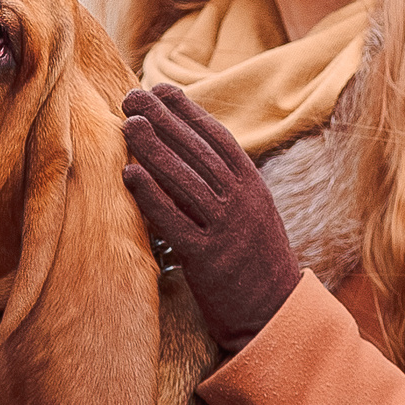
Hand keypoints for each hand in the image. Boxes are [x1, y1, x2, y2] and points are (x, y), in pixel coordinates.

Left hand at [121, 84, 300, 351]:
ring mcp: (227, 230)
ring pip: (187, 180)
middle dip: (164, 120)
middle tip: (133, 96)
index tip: (161, 88)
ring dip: (155, 149)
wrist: (275, 316)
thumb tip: (183, 149)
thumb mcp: (250, 214)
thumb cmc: (254, 262)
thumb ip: (224, 184)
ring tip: (129, 124)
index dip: (188, 111)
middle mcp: (243, 202)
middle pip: (199, 152)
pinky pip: (176, 222)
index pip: (217, 138)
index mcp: (253, 187)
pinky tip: (130, 175)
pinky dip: (152, 196)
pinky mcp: (209, 260)